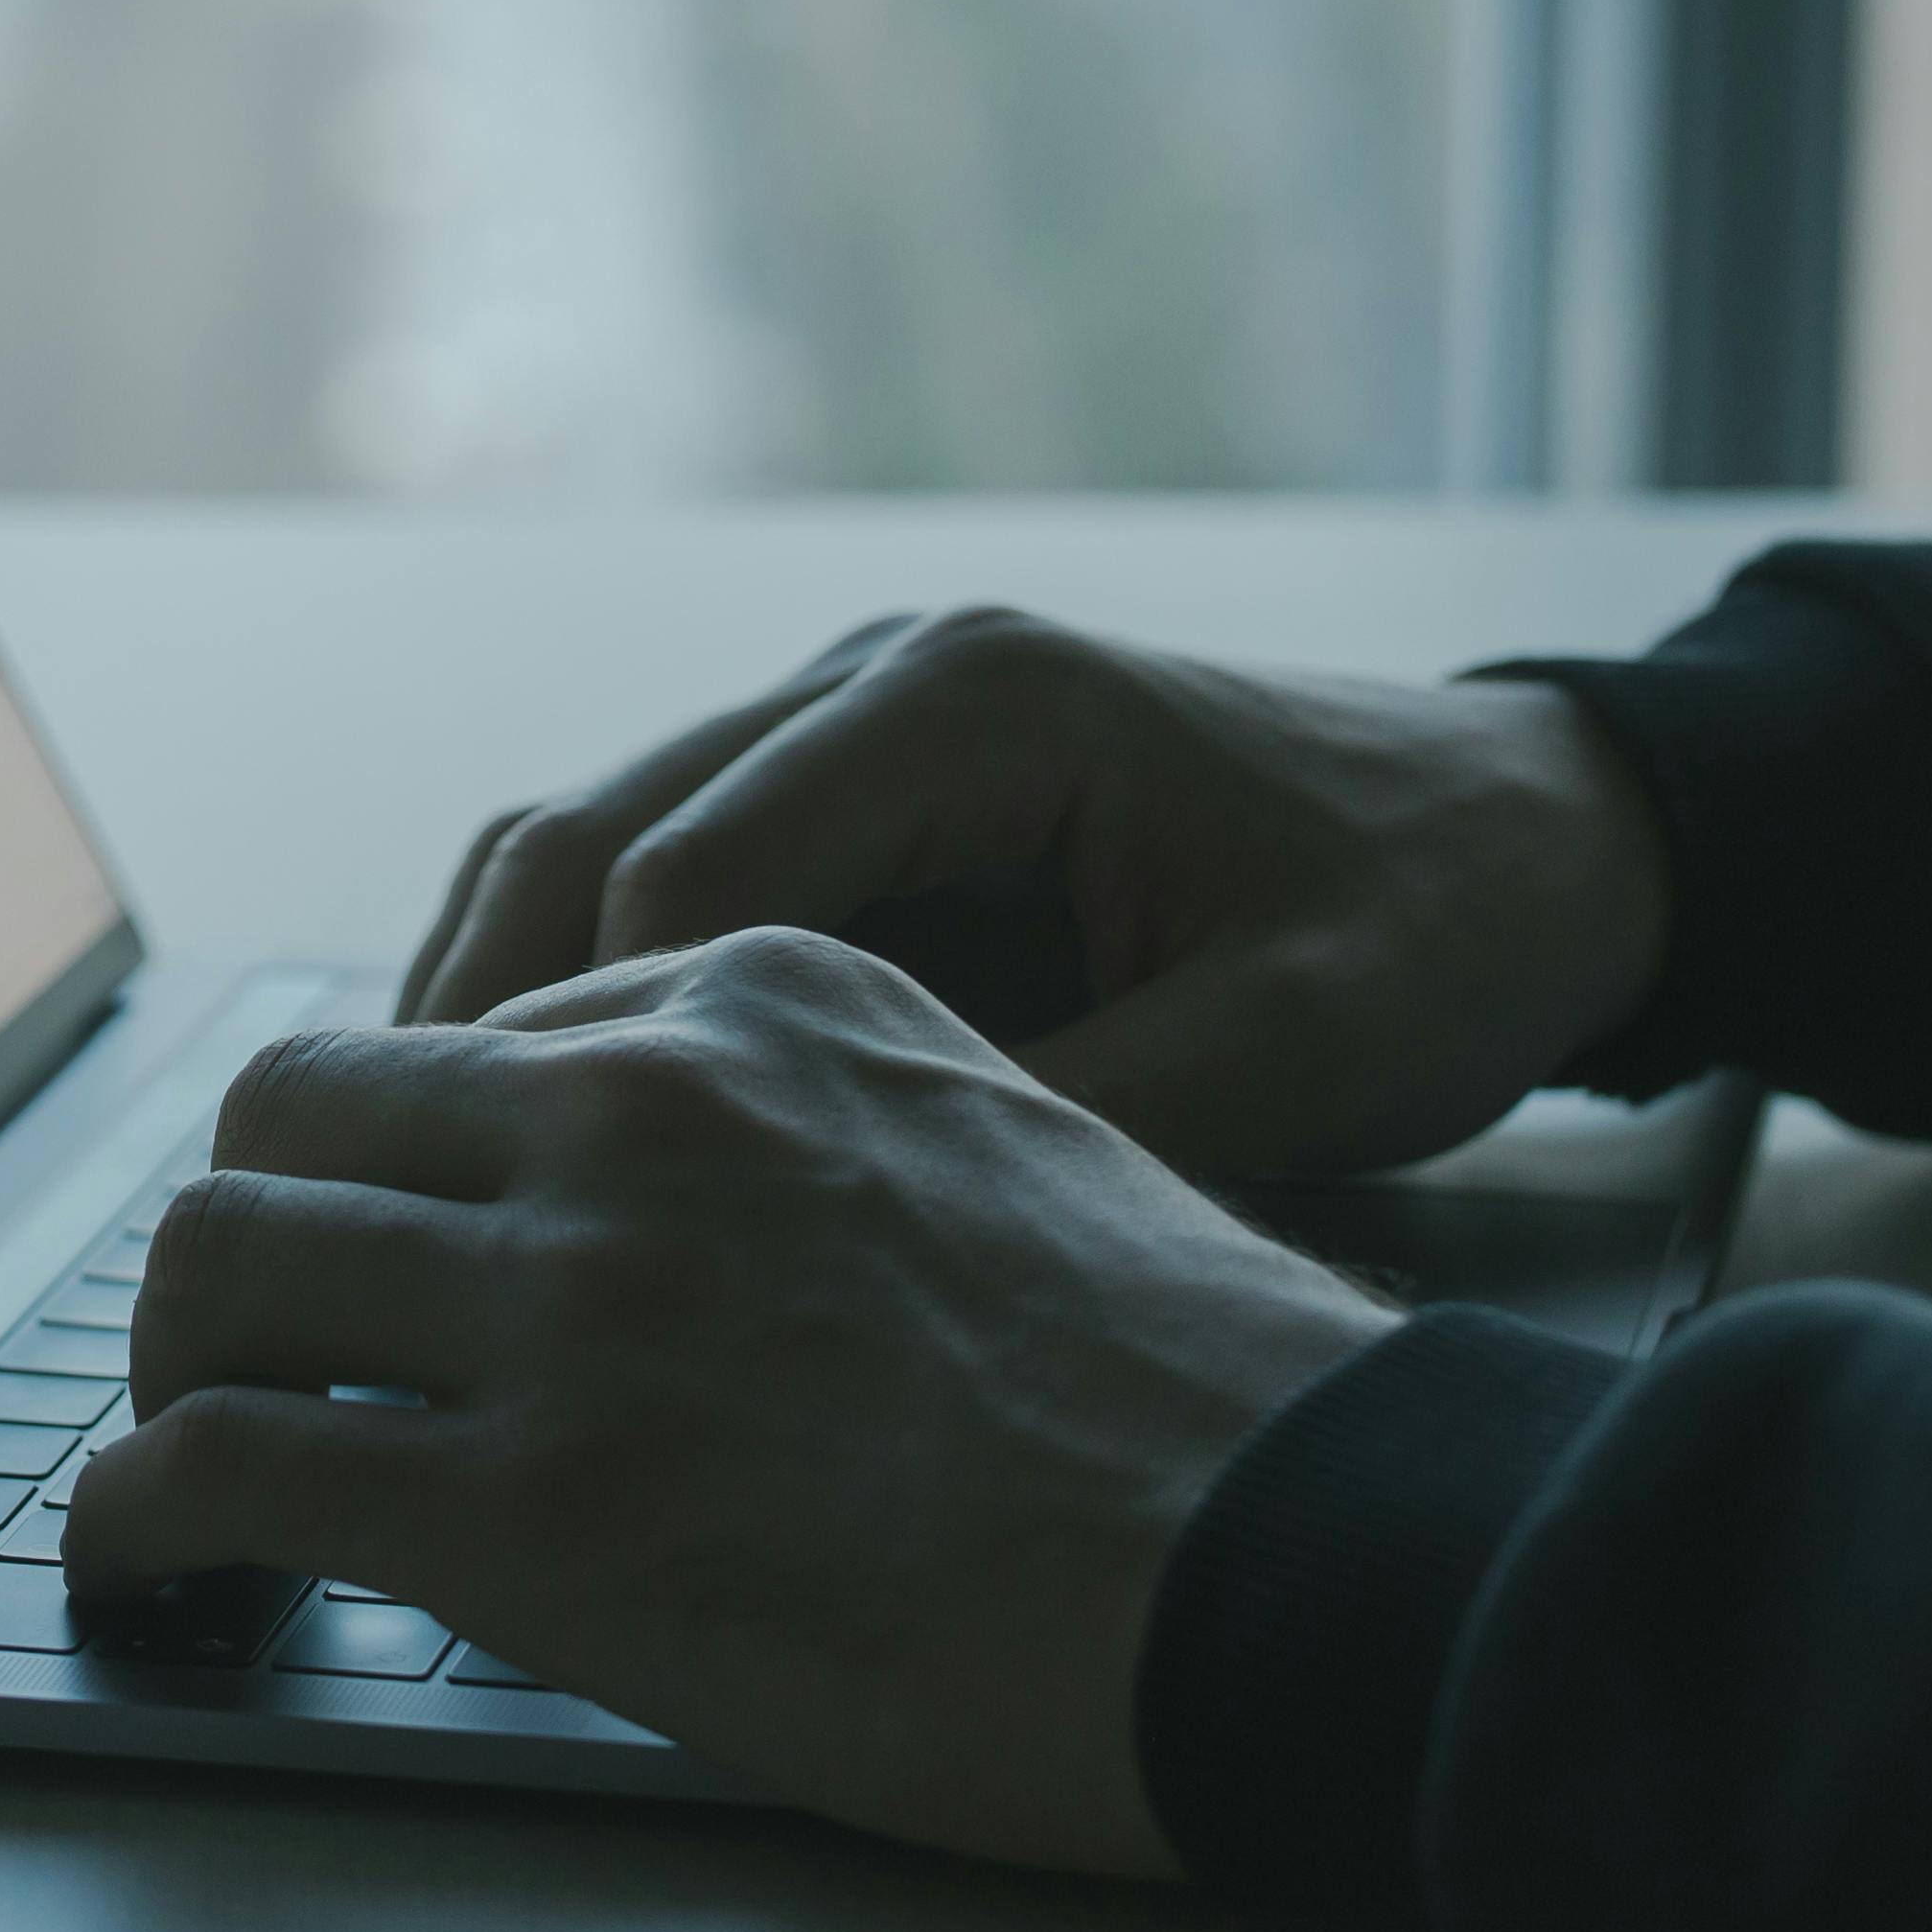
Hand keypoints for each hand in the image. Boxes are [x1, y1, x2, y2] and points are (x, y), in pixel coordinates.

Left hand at [62, 929, 1388, 1872]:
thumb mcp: (1019, 1143)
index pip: (476, 1035)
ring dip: (167, 1362)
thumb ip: (830, 1142)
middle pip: (298, 1108)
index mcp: (769, 997)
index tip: (389, 1250)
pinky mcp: (527, 1500)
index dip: (406, 1163)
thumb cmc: (1209, 1405)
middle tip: (244, 1340)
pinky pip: (221, 1462)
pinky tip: (142, 1561)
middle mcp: (641, 1109)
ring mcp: (574, 1299)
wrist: (1299, 1562)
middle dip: (248, 1228)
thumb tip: (720, 1234)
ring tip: (176, 1453)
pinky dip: (134, 1514)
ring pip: (220, 1259)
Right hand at [403, 606, 1671, 1184]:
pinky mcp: (867, 804)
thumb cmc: (1443, 925)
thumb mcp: (1304, 1044)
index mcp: (974, 698)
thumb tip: (875, 1250)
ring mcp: (858, 730)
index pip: (690, 861)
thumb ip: (1091, 1119)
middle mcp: (882, 680)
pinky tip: (538, 1143)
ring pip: (584, 846)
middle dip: (472, 1022)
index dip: (581, 1044)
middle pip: (585, 832)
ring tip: (413, 1189)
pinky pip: (663, 886)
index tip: (509, 1208)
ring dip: (495, 1007)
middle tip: (381, 1209)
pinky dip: (579, 1003)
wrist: (1550, 834)